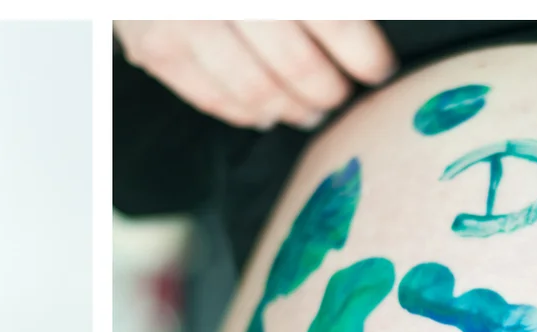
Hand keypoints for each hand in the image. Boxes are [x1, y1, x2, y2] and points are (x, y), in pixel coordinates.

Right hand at [115, 20, 394, 129]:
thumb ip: (321, 3)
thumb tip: (363, 26)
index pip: (334, 21)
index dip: (364, 54)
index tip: (378, 70)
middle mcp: (226, 0)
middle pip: (296, 64)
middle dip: (328, 90)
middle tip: (340, 95)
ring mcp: (188, 25)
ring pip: (255, 90)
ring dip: (292, 109)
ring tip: (309, 110)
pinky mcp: (158, 50)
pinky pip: (212, 99)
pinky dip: (246, 114)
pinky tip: (266, 112)